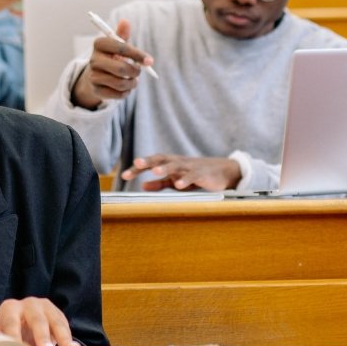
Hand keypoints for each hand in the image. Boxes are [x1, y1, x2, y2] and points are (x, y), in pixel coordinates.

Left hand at [0, 297, 78, 345]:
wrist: (21, 322)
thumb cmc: (8, 333)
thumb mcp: (1, 337)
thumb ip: (1, 345)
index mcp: (9, 308)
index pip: (11, 322)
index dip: (14, 336)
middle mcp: (28, 304)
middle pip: (36, 320)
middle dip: (43, 336)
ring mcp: (45, 306)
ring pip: (55, 321)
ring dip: (63, 338)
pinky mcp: (57, 313)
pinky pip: (65, 325)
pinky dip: (69, 338)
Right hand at [70, 20, 152, 109]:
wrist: (96, 74)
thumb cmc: (111, 56)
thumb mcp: (116, 44)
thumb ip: (122, 34)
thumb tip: (125, 21)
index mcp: (99, 44)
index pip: (121, 48)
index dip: (137, 55)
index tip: (150, 61)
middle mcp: (93, 60)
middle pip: (121, 68)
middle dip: (135, 71)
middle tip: (139, 72)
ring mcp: (93, 76)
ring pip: (121, 83)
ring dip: (132, 83)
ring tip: (133, 80)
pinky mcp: (96, 90)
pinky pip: (118, 95)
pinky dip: (126, 92)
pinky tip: (126, 88)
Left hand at [121, 153, 241, 190]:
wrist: (223, 171)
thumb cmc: (196, 175)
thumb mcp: (176, 179)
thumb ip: (160, 183)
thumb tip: (142, 186)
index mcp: (170, 163)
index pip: (151, 163)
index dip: (138, 168)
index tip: (124, 175)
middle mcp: (178, 162)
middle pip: (161, 159)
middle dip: (149, 161)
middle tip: (137, 163)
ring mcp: (190, 167)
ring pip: (176, 165)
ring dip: (166, 168)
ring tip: (155, 171)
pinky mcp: (202, 174)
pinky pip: (193, 176)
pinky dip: (186, 180)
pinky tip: (179, 185)